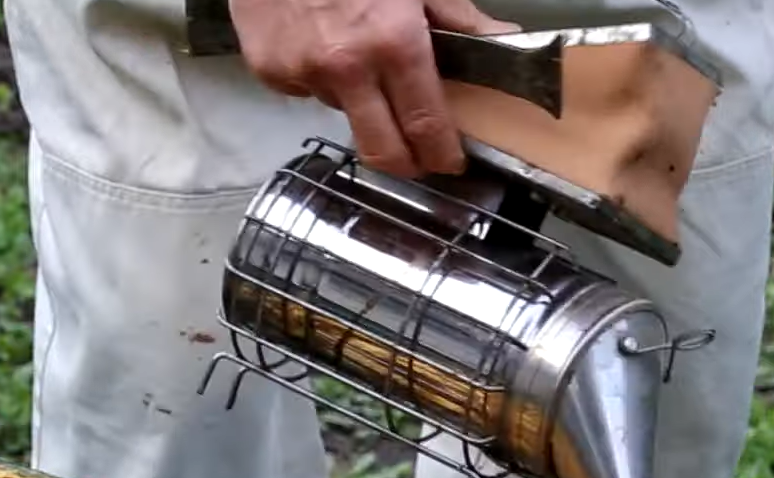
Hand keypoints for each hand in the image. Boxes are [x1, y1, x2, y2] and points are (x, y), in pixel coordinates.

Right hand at [228, 0, 516, 177]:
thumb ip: (455, 17)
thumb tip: (503, 39)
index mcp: (393, 41)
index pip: (424, 123)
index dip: (440, 153)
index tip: (448, 163)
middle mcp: (347, 66)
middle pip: (380, 149)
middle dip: (403, 163)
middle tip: (414, 158)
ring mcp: (303, 73)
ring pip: (342, 111)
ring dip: (357, 100)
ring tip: (356, 57)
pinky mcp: (270, 72)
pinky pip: (305, 90)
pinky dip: (317, 76)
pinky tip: (318, 42)